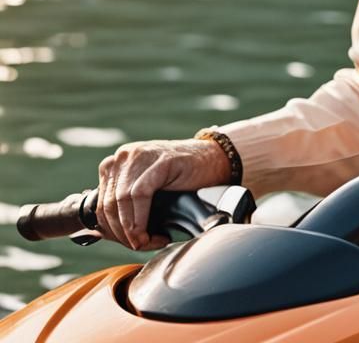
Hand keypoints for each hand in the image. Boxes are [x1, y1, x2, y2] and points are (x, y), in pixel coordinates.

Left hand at [96, 138, 231, 249]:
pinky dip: (141, 220)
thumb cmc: (183, 178)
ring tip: (148, 242)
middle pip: (109, 204)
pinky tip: (152, 233)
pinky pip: (140, 195)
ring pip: (121, 201)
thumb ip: (125, 204)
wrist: (216, 160)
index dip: (111, 230)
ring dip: (132, 230)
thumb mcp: (147, 189)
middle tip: (140, 246)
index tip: (128, 243)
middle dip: (122, 233)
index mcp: (118, 162)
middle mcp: (125, 155)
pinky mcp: (160, 160)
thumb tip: (100, 234)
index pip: (101, 203)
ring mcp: (142, 154)